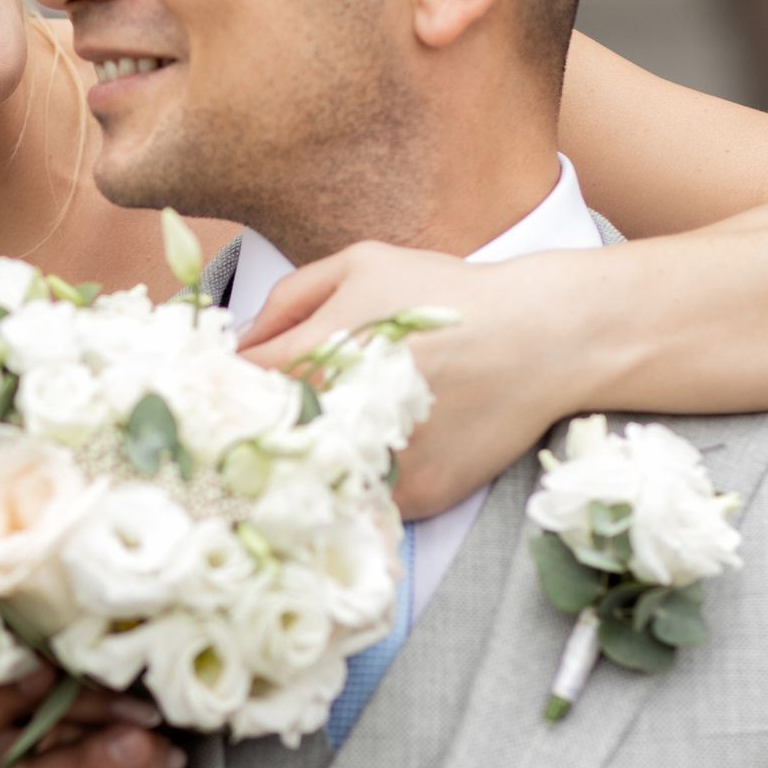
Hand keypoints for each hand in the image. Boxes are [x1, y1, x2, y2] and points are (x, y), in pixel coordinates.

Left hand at [238, 241, 607, 518]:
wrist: (543, 337)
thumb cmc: (449, 294)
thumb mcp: (363, 264)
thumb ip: (290, 298)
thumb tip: (241, 341)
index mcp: (314, 357)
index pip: (233, 388)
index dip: (224, 388)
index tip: (232, 388)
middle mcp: (339, 416)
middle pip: (262, 442)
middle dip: (257, 431)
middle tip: (272, 418)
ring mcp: (377, 464)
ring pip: (311, 483)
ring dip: (307, 466)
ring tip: (326, 439)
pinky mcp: (415, 497)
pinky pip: (364, 503)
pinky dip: (359, 487)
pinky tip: (369, 460)